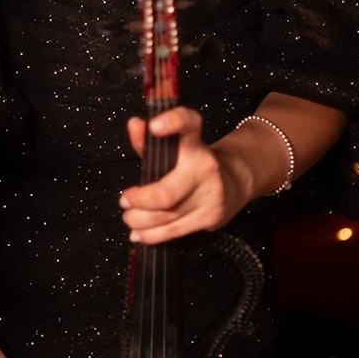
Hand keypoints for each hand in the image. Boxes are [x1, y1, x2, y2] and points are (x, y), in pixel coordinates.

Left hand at [118, 105, 257, 243]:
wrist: (233, 183)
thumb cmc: (194, 166)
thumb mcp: (174, 150)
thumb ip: (149, 141)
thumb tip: (134, 125)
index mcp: (194, 144)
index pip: (188, 124)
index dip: (173, 121)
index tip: (154, 126)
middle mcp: (205, 167)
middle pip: (165, 193)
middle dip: (139, 201)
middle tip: (125, 200)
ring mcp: (211, 194)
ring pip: (166, 216)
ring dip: (139, 221)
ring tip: (130, 217)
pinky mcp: (212, 216)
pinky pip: (174, 231)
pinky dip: (152, 236)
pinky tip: (141, 234)